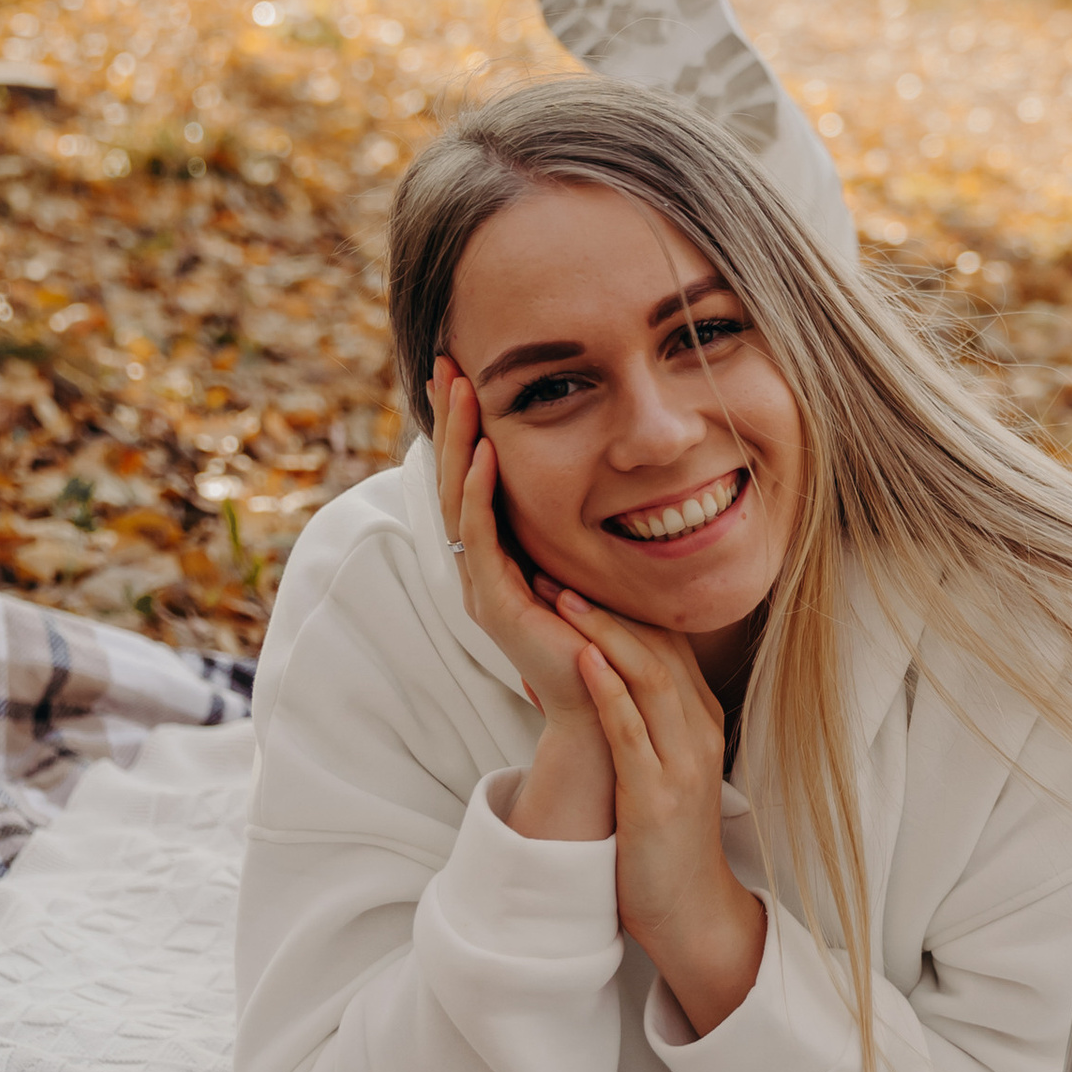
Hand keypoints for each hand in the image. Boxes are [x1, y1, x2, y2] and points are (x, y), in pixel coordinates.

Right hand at [432, 356, 612, 839]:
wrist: (611, 710)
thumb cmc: (615, 641)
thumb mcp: (604, 561)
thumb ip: (598, 520)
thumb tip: (625, 461)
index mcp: (504, 553)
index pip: (476, 473)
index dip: (469, 422)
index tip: (468, 370)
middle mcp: (482, 566)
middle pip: (455, 475)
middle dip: (451, 417)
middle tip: (445, 361)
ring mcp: (483, 585)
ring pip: (457, 497)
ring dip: (456, 439)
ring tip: (459, 389)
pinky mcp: (495, 605)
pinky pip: (478, 536)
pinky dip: (479, 490)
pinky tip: (484, 450)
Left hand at [540, 589, 766, 1036]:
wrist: (691, 910)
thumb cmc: (664, 840)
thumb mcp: (657, 768)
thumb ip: (635, 723)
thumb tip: (588, 677)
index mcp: (699, 721)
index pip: (668, 644)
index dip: (625, 604)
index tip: (579, 573)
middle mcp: (698, 731)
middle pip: (660, 648)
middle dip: (610, 605)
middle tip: (560, 569)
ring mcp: (683, 762)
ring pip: (650, 677)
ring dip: (604, 633)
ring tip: (564, 597)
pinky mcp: (659, 795)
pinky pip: (634, 731)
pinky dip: (608, 690)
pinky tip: (582, 660)